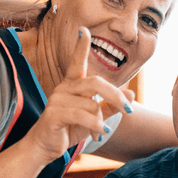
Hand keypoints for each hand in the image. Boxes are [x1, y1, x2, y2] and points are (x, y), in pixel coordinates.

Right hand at [25, 27, 134, 164]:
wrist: (46, 147)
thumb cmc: (69, 129)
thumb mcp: (94, 117)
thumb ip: (111, 106)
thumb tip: (132, 95)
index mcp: (72, 85)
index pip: (76, 62)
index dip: (80, 46)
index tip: (84, 30)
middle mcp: (64, 88)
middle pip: (96, 83)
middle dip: (115, 96)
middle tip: (128, 110)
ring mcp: (57, 100)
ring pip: (91, 104)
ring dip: (101, 120)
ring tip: (100, 132)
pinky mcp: (54, 114)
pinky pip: (82, 116)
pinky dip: (95, 125)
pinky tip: (99, 133)